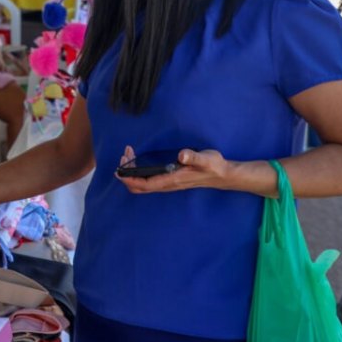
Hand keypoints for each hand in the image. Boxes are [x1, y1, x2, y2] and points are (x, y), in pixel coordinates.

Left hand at [116, 145, 232, 194]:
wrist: (222, 175)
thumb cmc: (213, 166)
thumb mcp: (206, 159)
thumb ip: (194, 157)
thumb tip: (182, 155)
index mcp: (172, 180)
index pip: (144, 185)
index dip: (129, 179)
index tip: (119, 168)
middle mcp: (167, 185)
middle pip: (139, 186)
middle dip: (126, 174)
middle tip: (124, 156)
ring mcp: (167, 183)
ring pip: (142, 183)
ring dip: (132, 171)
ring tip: (129, 154)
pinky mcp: (168, 179)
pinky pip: (148, 180)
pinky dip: (139, 170)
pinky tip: (139, 159)